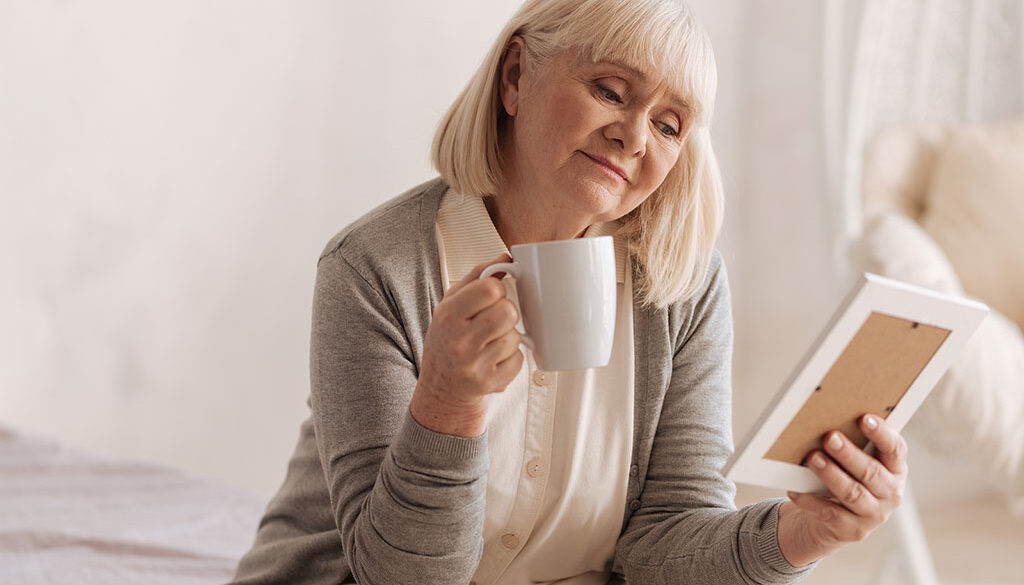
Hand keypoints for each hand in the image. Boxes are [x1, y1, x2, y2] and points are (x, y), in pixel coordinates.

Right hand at [409, 253, 524, 436]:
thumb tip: (507, 257)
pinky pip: (519, 360)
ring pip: (515, 336)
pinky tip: (494, 360)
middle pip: (508, 312)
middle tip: (492, 321)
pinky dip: (511, 359)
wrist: (441, 387)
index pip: (490, 288)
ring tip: (490, 342)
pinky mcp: (491, 383)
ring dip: (508, 337)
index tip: (490, 298)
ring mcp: (475, 365)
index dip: (497, 291)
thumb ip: (478, 277)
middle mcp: (459, 341)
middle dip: (506, 313)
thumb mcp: (451, 305)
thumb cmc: (448, 340)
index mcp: (448, 316)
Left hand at [776, 414, 908, 566]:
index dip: (882, 433)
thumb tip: (826, 420)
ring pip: (852, 493)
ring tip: (813, 459)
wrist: (833, 522)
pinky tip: (795, 489)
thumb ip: (851, 444)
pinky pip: (830, 513)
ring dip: (831, 475)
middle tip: (830, 437)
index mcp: (895, 469)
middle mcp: (891, 493)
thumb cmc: (845, 478)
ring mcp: (874, 514)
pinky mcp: (854, 531)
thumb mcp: (854, 462)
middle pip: (871, 472)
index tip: (864, 418)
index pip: (895, 449)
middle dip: (849, 454)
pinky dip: (810, 500)